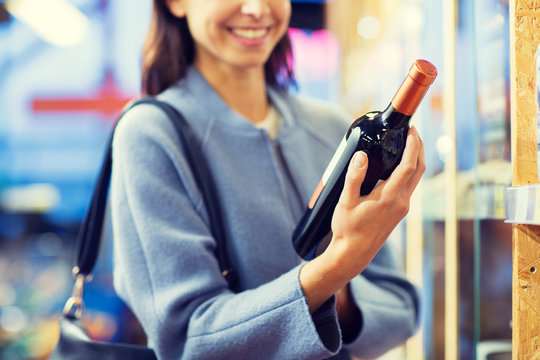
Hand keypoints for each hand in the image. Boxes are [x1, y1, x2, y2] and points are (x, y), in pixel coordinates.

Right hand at [299, 127, 424, 312]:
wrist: (354, 254)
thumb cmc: (348, 230)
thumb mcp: (346, 202)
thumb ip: (354, 177)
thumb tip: (361, 156)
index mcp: (389, 198)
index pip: (408, 166)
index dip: (413, 146)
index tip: (411, 131)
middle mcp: (401, 202)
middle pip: (418, 170)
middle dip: (419, 148)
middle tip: (413, 132)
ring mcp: (402, 208)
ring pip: (416, 179)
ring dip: (415, 159)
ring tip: (407, 144)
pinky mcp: (400, 212)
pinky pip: (409, 186)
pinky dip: (409, 171)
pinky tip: (398, 166)